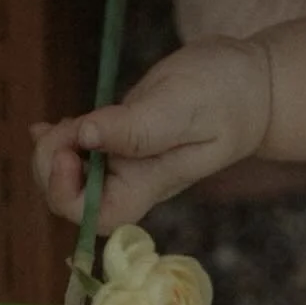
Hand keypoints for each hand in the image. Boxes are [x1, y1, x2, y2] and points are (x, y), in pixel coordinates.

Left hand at [29, 38, 273, 231]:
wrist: (254, 86)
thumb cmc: (225, 95)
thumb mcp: (181, 105)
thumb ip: (136, 127)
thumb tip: (84, 138)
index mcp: (149, 183)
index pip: (97, 217)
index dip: (67, 192)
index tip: (67, 148)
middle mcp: (134, 180)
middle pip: (74, 200)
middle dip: (51, 166)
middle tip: (65, 126)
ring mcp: (127, 162)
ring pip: (71, 176)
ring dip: (53, 151)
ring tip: (62, 122)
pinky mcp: (124, 140)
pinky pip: (81, 151)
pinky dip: (60, 139)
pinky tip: (53, 123)